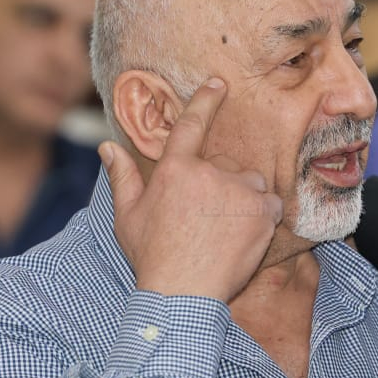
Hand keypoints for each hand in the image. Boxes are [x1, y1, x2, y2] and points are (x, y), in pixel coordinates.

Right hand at [98, 78, 282, 302]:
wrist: (183, 294)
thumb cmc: (152, 258)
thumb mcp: (128, 217)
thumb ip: (123, 178)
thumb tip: (107, 147)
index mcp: (174, 169)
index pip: (191, 124)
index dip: (206, 100)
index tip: (219, 83)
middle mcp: (208, 173)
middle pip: (227, 167)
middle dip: (222, 188)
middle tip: (207, 223)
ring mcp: (238, 190)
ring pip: (251, 184)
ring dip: (244, 200)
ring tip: (226, 232)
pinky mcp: (262, 211)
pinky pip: (270, 204)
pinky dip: (263, 217)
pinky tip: (244, 238)